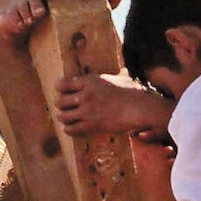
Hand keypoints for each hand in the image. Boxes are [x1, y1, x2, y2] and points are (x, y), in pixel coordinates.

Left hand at [55, 72, 173, 142]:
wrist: (142, 108)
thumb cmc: (134, 93)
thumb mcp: (122, 79)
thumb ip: (116, 75)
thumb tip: (124, 71)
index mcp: (89, 81)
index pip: (61, 84)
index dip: (61, 89)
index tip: (64, 93)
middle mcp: (85, 95)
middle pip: (59, 101)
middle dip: (62, 106)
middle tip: (67, 108)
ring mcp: (87, 111)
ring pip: (62, 116)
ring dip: (64, 118)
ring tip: (69, 119)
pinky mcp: (93, 125)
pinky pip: (71, 129)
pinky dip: (70, 129)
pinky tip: (75, 128)